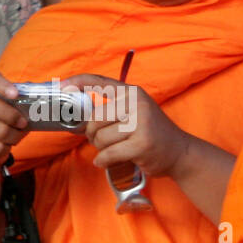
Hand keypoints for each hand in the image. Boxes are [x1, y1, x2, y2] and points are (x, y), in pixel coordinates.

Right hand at [0, 69, 28, 170]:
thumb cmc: (3, 123)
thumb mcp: (12, 110)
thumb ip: (26, 103)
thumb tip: (51, 98)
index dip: (2, 84)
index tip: (15, 93)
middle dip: (11, 115)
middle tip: (23, 122)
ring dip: (14, 135)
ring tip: (16, 134)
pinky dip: (6, 147)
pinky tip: (5, 144)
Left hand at [65, 74, 190, 178]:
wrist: (180, 152)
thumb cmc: (152, 133)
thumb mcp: (135, 112)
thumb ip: (110, 110)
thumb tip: (76, 117)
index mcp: (132, 92)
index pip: (98, 82)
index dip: (77, 83)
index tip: (62, 88)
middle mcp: (136, 104)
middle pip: (94, 118)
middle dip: (92, 134)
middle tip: (103, 140)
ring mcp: (141, 124)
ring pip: (100, 138)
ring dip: (102, 149)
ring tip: (116, 149)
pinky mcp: (142, 144)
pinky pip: (108, 154)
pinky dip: (104, 160)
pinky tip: (111, 160)